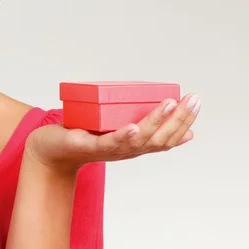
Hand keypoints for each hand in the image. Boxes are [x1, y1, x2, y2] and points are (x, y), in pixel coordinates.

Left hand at [26, 93, 200, 171]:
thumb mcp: (117, 129)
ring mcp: (110, 150)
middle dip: (179, 118)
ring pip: (140, 139)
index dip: (184, 121)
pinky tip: (133, 126)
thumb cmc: (84, 137)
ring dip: (157, 121)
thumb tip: (179, 127)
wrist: (51, 150)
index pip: (167, 136)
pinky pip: (110, 142)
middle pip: (160, 139)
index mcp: (135, 145)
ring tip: (170, 103)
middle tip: (193, 98)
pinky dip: (124, 136)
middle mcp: (127, 150)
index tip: (197, 102)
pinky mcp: (90, 146)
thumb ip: (141, 125)